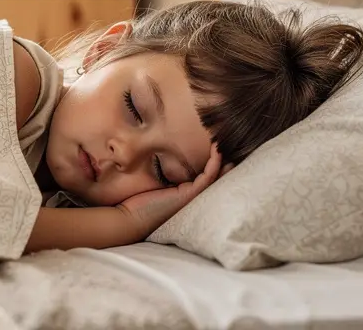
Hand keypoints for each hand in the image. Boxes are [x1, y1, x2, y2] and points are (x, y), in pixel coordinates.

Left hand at [115, 143, 231, 241]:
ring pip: (215, 177)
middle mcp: (192, 197)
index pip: (205, 177)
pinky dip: (215, 163)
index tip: (218, 146)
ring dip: (223, 160)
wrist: (130, 218)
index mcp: (185, 194)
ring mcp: (193, 196)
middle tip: (232, 144)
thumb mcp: (152, 183)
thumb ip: (159, 172)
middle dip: (226, 162)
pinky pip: (208, 176)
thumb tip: (154, 153)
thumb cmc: (137, 202)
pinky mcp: (189, 194)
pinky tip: (217, 150)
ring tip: (226, 142)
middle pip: (215, 178)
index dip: (214, 163)